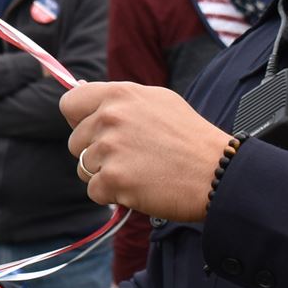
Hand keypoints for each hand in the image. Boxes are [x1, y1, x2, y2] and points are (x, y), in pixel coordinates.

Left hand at [60, 81, 234, 222]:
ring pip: (84, 168)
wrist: (218, 172)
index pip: (69, 104)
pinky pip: (95, 191)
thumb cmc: (191, 138)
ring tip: (140, 171)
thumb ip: (120, 100)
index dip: (78, 121)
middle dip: (96, 154)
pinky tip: (140, 186)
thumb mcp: (157, 101)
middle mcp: (110, 117)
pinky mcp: (113, 178)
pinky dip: (113, 195)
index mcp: (119, 94)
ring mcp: (110, 148)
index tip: (93, 131)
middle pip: (75, 142)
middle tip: (131, 158)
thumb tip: (83, 93)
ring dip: (106, 175)